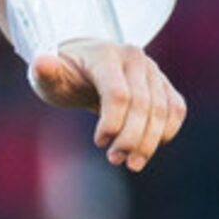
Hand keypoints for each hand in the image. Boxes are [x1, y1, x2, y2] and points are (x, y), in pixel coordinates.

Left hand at [32, 39, 186, 171]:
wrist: (85, 63)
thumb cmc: (65, 74)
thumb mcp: (49, 76)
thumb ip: (44, 71)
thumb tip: (42, 62)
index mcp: (107, 55)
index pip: (119, 94)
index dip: (112, 124)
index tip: (98, 142)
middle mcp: (135, 59)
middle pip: (143, 105)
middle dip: (131, 138)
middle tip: (115, 160)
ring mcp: (153, 70)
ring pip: (163, 110)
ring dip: (150, 142)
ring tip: (133, 163)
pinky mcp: (163, 84)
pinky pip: (176, 109)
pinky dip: (167, 131)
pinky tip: (150, 147)